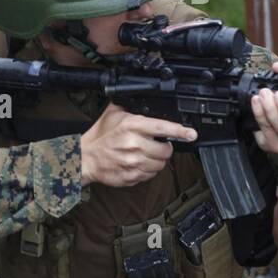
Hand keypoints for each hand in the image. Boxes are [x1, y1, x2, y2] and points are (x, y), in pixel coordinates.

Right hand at [79, 102, 196, 188]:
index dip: (180, 131)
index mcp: (132, 125)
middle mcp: (134, 144)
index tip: (191, 134)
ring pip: (160, 164)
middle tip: (155, 145)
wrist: (86, 158)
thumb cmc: (101, 135)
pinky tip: (138, 163)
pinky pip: (150, 175)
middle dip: (164, 148)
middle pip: (166, 150)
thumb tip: (150, 100)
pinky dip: (148, 170)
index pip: (162, 128)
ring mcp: (133, 162)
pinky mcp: (132, 176)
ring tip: (144, 154)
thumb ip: (133, 107)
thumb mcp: (114, 113)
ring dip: (156, 160)